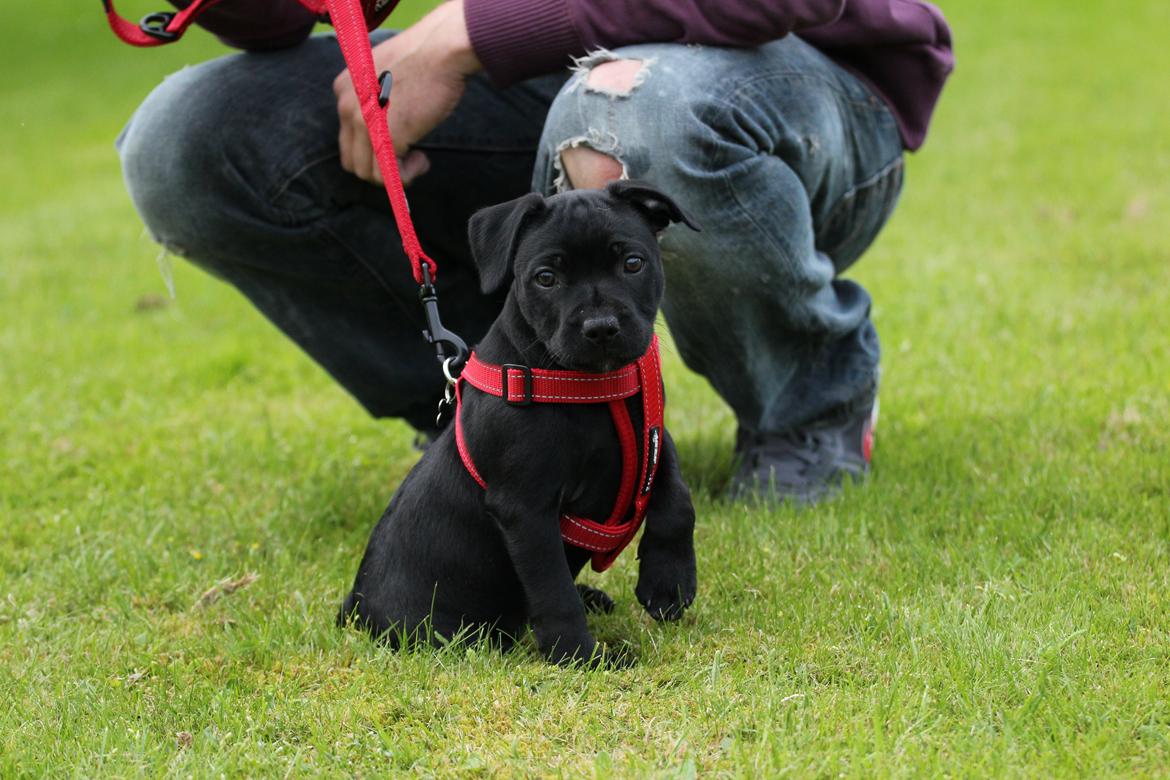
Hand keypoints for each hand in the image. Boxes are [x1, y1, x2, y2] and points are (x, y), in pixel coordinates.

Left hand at [333, 0, 480, 184]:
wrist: (441, 51)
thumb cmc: (425, 57)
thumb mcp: (385, 72)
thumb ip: (376, 95)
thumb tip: (387, 120)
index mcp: (344, 89)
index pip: (347, 135)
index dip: (372, 145)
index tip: (399, 139)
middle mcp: (346, 107)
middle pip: (352, 160)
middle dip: (379, 166)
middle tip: (406, 157)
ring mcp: (363, 124)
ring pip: (367, 173)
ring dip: (392, 175)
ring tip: (417, 160)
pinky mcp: (384, 138)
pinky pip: (387, 177)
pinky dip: (405, 177)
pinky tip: (422, 160)